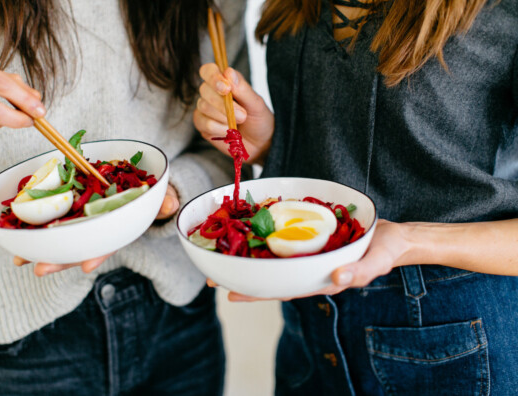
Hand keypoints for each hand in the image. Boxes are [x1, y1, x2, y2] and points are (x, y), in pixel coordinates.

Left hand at [13, 184, 180, 275]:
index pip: (109, 243)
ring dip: (40, 248)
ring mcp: (83, 219)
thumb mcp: (162, 196)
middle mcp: (98, 228)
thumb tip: (170, 205)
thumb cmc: (150, 193)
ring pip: (61, 237)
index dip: (98, 254)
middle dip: (59, 260)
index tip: (86, 266)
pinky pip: (51, 217)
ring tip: (19, 260)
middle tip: (39, 269)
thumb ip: (165, 201)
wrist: (138, 182)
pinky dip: (34, 227)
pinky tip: (14, 233)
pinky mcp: (70, 207)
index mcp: (119, 228)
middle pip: (78, 246)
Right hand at [193, 64, 273, 163]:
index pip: (208, 71)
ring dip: (223, 116)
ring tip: (238, 123)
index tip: (226, 89)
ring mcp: (205, 110)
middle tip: (243, 115)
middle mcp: (212, 94)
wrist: (260, 144)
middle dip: (222, 103)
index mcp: (225, 82)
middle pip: (204, 89)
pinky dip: (219, 128)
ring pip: (203, 106)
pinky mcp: (203, 125)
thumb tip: (228, 72)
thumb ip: (243, 89)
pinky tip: (228, 131)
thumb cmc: (259, 120)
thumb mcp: (256, 104)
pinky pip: (204, 123)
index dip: (213, 77)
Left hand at [216, 220, 412, 301]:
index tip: (230, 293)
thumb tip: (336, 278)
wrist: (392, 236)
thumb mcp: (374, 264)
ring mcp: (306, 252)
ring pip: (272, 256)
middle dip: (242, 276)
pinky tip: (249, 227)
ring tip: (221, 254)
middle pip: (269, 274)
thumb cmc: (384, 253)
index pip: (281, 289)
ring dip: (248, 254)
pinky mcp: (308, 236)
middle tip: (212, 276)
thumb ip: (357, 273)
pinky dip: (266, 234)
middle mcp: (307, 268)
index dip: (256, 292)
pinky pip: (283, 235)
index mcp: (318, 279)